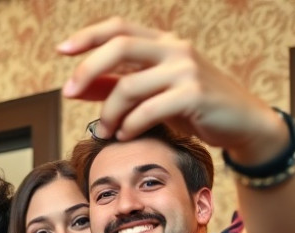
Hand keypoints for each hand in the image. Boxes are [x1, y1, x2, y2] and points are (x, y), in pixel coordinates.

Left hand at [58, 17, 285, 163]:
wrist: (240, 122)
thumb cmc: (191, 105)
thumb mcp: (151, 92)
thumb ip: (115, 86)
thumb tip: (76, 89)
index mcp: (162, 42)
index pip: (118, 28)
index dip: (87, 36)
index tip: (61, 50)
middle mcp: (174, 48)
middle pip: (119, 46)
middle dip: (87, 70)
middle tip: (68, 94)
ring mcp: (186, 69)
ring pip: (129, 86)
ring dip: (108, 113)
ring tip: (106, 130)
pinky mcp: (194, 94)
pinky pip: (148, 110)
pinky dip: (130, 125)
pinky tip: (125, 135)